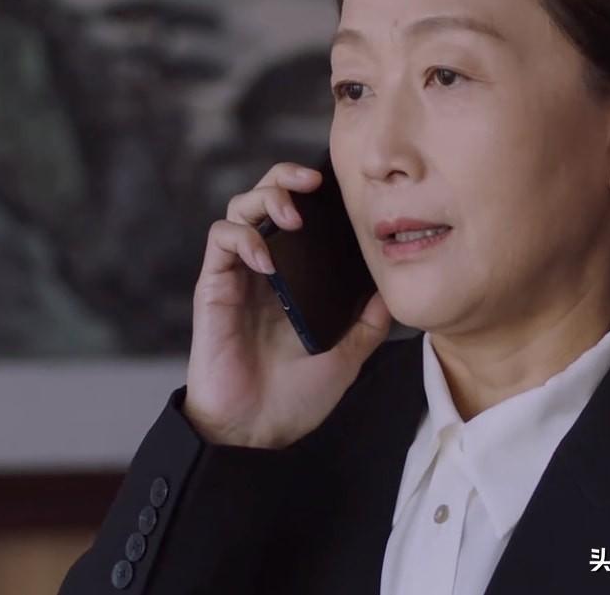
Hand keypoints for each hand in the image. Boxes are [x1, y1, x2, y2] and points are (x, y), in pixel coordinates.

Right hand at [182, 161, 391, 448]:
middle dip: (285, 177)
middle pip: (265, 197)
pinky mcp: (215, 287)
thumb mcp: (348, 354)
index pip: (299, 214)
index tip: (339, 185)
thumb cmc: (296, 396)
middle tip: (312, 180)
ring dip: (265, 199)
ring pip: (239, 208)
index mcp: (295, 277)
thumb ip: (369, 323)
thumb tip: (393, 292)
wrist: (257, 431)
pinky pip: (221, 240)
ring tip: (292, 217)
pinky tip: (267, 259)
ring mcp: (238, 274)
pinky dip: (244, 237)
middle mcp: (265, 268)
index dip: (312, 191)